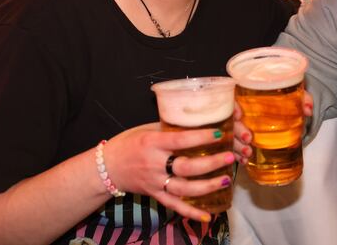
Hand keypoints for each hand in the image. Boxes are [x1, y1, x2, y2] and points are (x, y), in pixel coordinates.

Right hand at [102, 123, 234, 222]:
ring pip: (184, 188)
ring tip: (226, 179)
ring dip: (207, 186)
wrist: (107, 167)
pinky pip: (174, 205)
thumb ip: (169, 129)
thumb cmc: (129, 143)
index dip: (200, 138)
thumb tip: (196, 122)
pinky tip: (208, 215)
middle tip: (229, 156)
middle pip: (186, 167)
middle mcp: (154, 164)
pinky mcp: (155, 194)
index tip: (219, 134)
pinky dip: (191, 212)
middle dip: (210, 163)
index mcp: (153, 143)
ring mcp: (155, 182)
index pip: (179, 140)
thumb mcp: (147, 130)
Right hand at [233, 90, 313, 164]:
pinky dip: (238, 155)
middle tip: (248, 138)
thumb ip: (301, 97)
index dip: (233, 107)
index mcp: (246, 94)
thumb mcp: (292, 93)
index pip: (233, 98)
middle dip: (237, 131)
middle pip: (230, 120)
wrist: (279, 102)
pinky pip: (233, 146)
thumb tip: (307, 110)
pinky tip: (245, 161)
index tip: (239, 114)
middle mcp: (238, 109)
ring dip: (237, 146)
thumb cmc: (280, 96)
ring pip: (230, 135)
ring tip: (248, 153)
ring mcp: (237, 124)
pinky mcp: (239, 137)